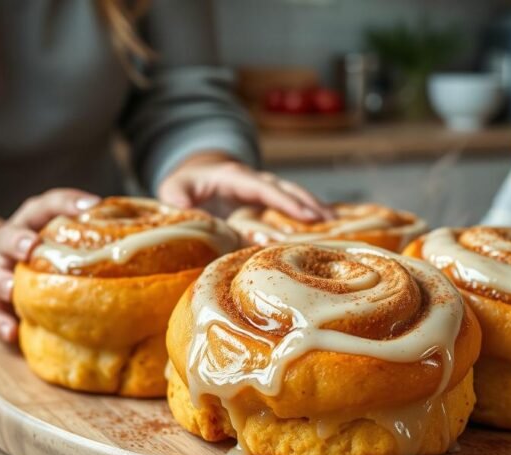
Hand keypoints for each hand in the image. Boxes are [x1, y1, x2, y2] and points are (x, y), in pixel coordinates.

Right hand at [0, 189, 99, 341]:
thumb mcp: (58, 233)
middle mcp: (9, 246)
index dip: (68, 204)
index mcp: (32, 223)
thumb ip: (90, 234)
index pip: (48, 205)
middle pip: (9, 238)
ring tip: (11, 289)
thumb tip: (148, 239)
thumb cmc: (41, 250)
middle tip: (30, 246)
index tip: (91, 206)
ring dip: (2, 282)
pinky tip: (12, 332)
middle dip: (19, 241)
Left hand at [159, 153, 333, 220]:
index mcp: (235, 176)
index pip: (264, 187)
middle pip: (287, 189)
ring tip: (337, 224)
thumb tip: (187, 214)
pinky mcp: (267, 202)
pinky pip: (290, 207)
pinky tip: (328, 226)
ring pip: (294, 196)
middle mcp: (255, 180)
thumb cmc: (185, 183)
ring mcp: (264, 190)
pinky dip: (309, 215)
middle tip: (331, 222)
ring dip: (315, 208)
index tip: (306, 215)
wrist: (196, 173)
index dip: (285, 201)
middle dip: (309, 204)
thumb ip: (178, 200)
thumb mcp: (173, 189)